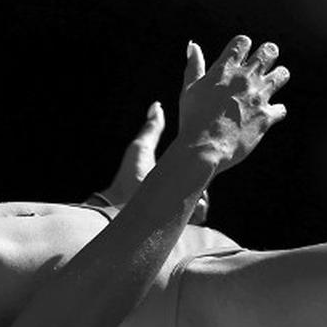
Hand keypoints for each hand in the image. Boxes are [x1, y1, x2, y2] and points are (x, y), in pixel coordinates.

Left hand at [100, 102, 208, 223]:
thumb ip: (152, 128)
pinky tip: (187, 201)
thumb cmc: (128, 175)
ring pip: (204, 196)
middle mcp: (181, 189)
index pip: (199, 162)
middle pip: (204, 178)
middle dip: (203, 175)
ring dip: (198, 193)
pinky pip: (200, 212)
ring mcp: (183, 206)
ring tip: (186, 190)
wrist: (117, 205)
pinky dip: (197, 207)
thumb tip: (156, 105)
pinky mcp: (182, 220)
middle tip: (197, 172)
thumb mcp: (141, 148)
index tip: (208, 149)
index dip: (204, 156)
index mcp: (177, 171)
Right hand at [179, 35, 288, 173]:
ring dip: (278, 76)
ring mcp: (259, 97)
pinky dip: (274, 111)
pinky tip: (265, 115)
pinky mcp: (267, 116)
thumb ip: (194, 66)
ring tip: (269, 85)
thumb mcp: (189, 89)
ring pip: (282, 74)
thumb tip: (192, 45)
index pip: (242, 42)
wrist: (203, 148)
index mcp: (225, 70)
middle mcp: (245, 78)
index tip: (240, 55)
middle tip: (261, 65)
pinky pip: (281, 109)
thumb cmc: (191, 118)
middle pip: (269, 51)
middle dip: (267, 54)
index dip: (242, 46)